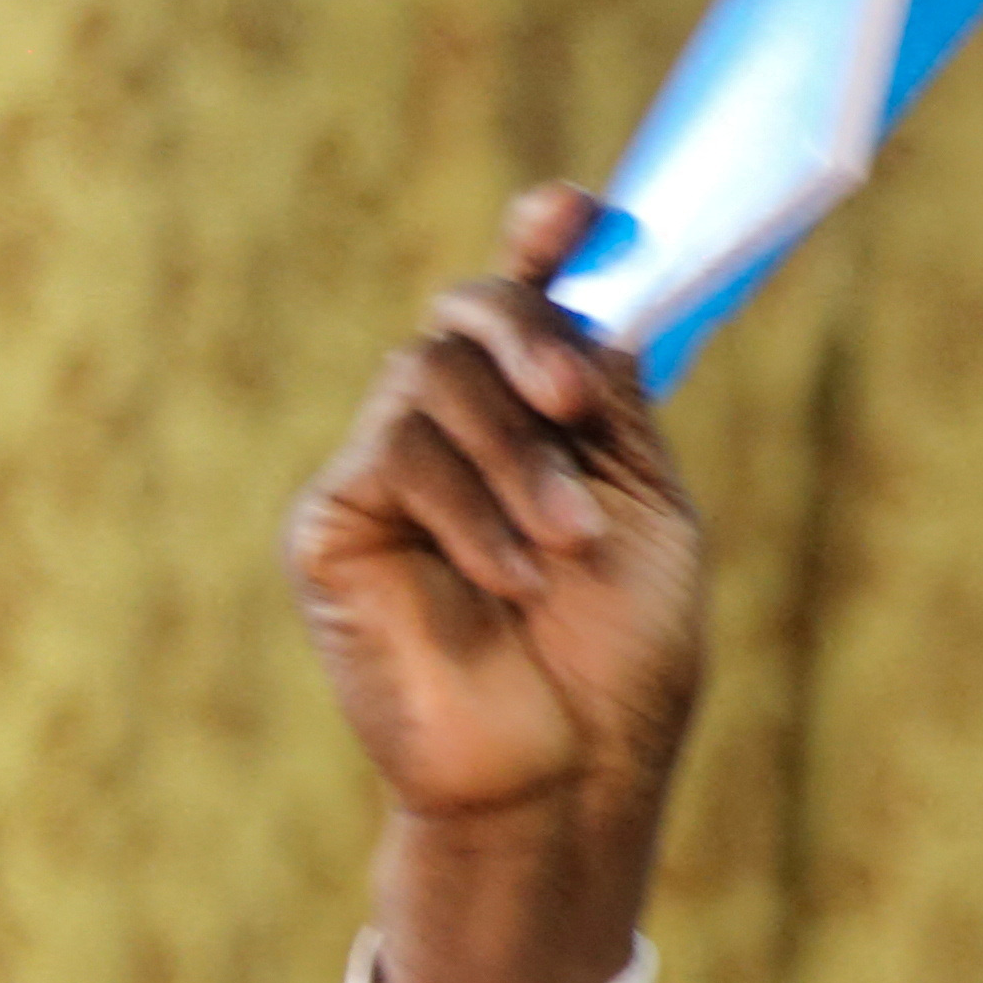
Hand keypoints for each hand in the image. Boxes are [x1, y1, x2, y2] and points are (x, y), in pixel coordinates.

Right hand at [284, 185, 708, 982]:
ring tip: (568, 548)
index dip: (545, 240)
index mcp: (547, 418)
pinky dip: (470, 511)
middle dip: (529, 335)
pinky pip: (394, 459)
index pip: (530, 297)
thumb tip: (593, 297)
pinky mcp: (334, 523)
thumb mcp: (648, 510)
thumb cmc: (623, 656)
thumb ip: (614, 405)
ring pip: (430, 379)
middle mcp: (461, 427)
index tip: (576, 210)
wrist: (569, 771)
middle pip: (467, 312)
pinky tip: (513, 580)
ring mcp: (390, 469)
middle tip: (580, 403)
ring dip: (518, 460)